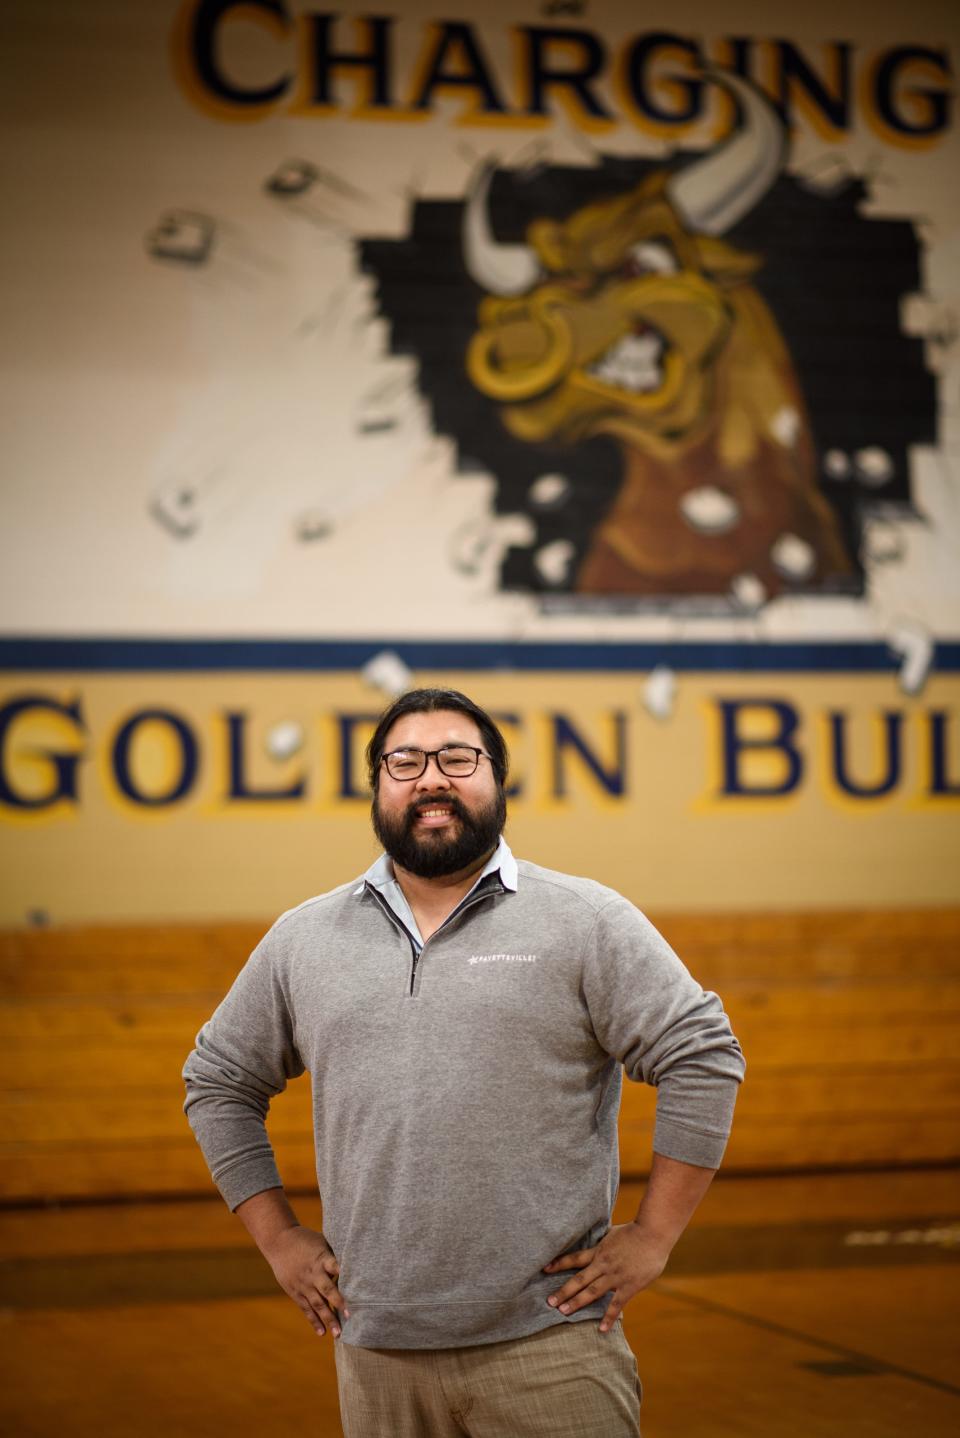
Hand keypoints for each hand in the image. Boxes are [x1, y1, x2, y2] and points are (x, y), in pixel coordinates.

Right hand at [264, 1226, 349, 1337]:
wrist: (279, 1241)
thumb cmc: (306, 1240)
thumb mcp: (321, 1242)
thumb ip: (334, 1255)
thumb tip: (356, 1264)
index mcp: (321, 1258)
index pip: (334, 1267)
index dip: (344, 1275)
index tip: (356, 1286)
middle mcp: (312, 1273)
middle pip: (327, 1290)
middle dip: (339, 1303)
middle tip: (350, 1317)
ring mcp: (303, 1284)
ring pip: (317, 1304)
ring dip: (328, 1319)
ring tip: (338, 1334)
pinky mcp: (295, 1292)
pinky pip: (306, 1309)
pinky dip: (313, 1321)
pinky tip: (322, 1332)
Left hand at [543, 1223, 670, 1331]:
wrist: (653, 1233)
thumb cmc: (635, 1231)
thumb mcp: (613, 1234)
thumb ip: (603, 1244)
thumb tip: (595, 1246)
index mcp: (599, 1251)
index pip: (574, 1258)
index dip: (558, 1264)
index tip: (544, 1269)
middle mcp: (603, 1265)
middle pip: (579, 1279)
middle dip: (563, 1291)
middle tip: (549, 1302)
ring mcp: (615, 1276)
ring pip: (592, 1292)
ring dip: (577, 1302)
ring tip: (563, 1312)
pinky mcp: (628, 1286)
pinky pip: (616, 1305)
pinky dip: (608, 1317)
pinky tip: (601, 1330)